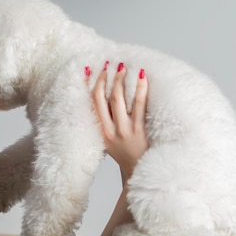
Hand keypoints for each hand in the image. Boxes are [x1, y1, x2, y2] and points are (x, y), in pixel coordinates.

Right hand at [89, 63, 148, 184]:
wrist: (138, 172)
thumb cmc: (124, 154)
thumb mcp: (108, 140)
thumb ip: (105, 122)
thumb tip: (104, 97)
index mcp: (101, 132)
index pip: (93, 102)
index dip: (92, 84)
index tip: (93, 69)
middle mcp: (111, 130)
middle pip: (105, 98)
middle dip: (107, 79)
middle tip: (111, 64)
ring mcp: (125, 130)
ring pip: (120, 99)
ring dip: (121, 80)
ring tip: (123, 67)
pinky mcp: (140, 131)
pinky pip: (140, 106)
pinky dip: (141, 89)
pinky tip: (142, 78)